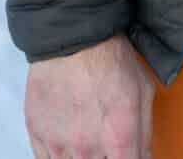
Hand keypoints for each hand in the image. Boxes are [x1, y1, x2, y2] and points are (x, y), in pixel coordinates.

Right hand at [25, 34, 152, 158]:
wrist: (73, 35)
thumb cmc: (110, 59)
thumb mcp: (144, 92)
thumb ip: (145, 134)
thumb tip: (143, 158)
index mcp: (120, 139)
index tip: (123, 154)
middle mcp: (88, 148)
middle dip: (105, 156)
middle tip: (104, 142)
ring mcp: (59, 144)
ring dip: (80, 157)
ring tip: (84, 138)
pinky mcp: (37, 134)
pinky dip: (57, 156)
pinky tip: (65, 142)